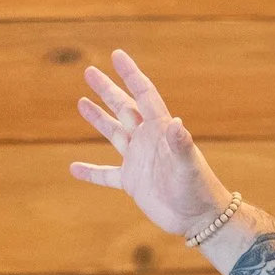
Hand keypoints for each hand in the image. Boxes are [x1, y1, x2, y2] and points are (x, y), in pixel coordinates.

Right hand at [67, 50, 234, 237]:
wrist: (200, 219)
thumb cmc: (199, 190)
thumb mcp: (189, 166)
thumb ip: (181, 145)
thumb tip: (177, 123)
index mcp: (161, 130)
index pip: (144, 95)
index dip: (131, 74)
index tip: (117, 55)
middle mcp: (148, 141)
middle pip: (124, 108)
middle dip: (107, 90)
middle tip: (90, 70)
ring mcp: (138, 161)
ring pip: (114, 133)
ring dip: (98, 119)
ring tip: (81, 102)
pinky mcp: (132, 182)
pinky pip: (106, 175)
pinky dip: (91, 172)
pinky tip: (74, 168)